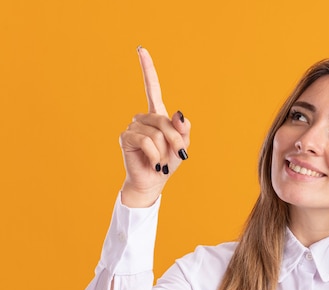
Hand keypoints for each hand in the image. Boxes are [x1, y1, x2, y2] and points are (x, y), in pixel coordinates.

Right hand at [119, 47, 190, 206]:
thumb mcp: (182, 146)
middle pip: (164, 120)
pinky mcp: (126, 137)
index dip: (147, 69)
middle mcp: (143, 118)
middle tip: (179, 155)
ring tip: (160, 161)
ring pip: (156, 132)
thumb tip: (179, 113)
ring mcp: (133, 126)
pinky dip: (154, 154)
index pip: (152, 88)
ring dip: (164, 150)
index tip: (140, 49)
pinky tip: (154, 163)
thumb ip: (183, 129)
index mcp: (157, 116)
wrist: (153, 182)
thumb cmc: (167, 163)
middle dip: (175, 140)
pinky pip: (146, 141)